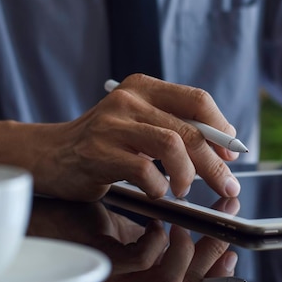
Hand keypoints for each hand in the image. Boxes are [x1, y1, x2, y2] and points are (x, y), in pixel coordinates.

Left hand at [28, 198, 238, 281]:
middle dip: (212, 253)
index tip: (232, 251)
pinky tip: (154, 217)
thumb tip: (223, 249)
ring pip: (170, 279)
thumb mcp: (152, 250)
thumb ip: (180, 258)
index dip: (220, 281)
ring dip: (188, 244)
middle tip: (221, 221)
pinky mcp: (102, 271)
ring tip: (187, 220)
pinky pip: (145, 257)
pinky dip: (157, 234)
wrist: (60, 218)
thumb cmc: (106, 232)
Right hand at [41, 74, 240, 200]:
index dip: (221, 129)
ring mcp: (112, 124)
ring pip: (172, 145)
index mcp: (144, 87)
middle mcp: (129, 100)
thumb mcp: (139, 124)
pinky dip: (159, 188)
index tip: (231, 154)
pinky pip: (144, 171)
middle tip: (226, 184)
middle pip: (190, 128)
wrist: (50, 155)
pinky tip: (156, 193)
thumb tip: (223, 146)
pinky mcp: (99, 152)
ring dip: (188, 175)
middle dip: (215, 163)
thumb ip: (175, 127)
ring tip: (184, 190)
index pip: (197, 100)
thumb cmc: (103, 144)